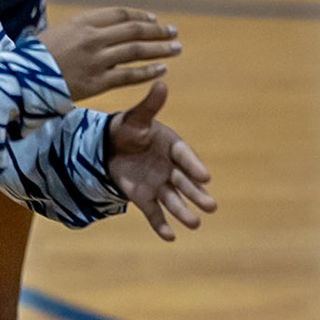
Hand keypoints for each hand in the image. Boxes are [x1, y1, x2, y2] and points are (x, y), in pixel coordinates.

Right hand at [40, 7, 179, 99]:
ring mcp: (96, 61)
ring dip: (160, 48)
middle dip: (158, 30)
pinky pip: (129, 76)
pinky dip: (148, 72)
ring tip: (176, 47)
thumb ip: (84, 27)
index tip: (154, 19)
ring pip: (137, 51)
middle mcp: (92, 38)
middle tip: (173, 32)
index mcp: (82, 22)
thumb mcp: (59, 32)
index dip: (141, 16)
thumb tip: (110, 25)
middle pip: (135, 30)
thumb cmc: (37, 56)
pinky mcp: (97, 83)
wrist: (20, 81)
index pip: (121, 14)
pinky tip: (162, 69)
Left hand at [103, 80, 214, 241]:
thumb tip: (161, 82)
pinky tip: (170, 237)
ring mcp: (158, 184)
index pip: (185, 157)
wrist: (108, 146)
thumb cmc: (128, 128)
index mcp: (173, 146)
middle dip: (197, 195)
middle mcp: (170, 168)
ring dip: (183, 212)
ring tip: (195, 224)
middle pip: (185, 183)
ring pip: (173, 200)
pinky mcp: (144, 198)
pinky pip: (154, 213)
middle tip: (211, 206)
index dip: (194, 166)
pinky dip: (161, 225)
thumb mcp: (138, 116)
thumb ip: (151, 104)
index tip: (205, 177)